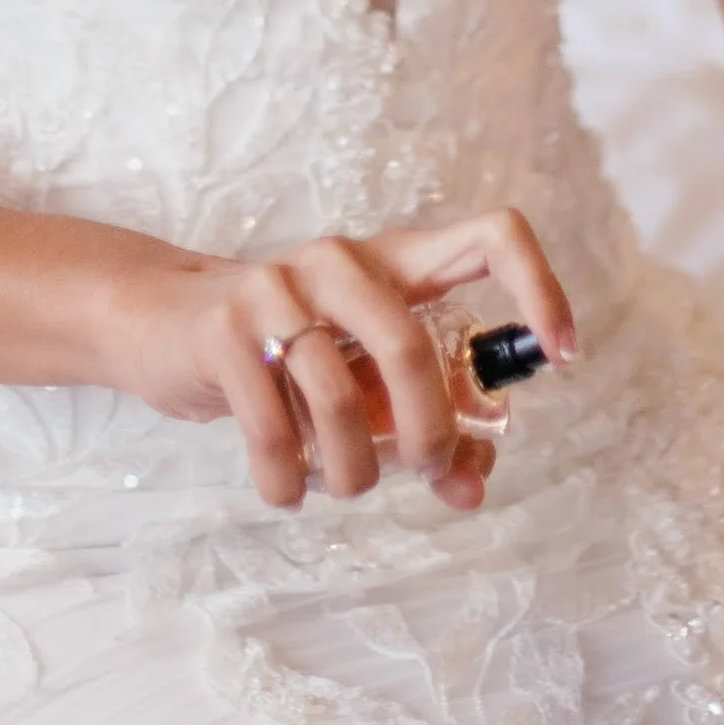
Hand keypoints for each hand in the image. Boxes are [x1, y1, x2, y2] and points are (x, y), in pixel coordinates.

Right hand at [105, 207, 576, 512]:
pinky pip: (274, 431)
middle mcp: (341, 260)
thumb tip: (472, 486)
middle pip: (409, 346)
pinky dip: (288, 481)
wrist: (163, 323)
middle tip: (427, 471)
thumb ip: (423, 425)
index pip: (493, 236)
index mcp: (394, 260)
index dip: (539, 290)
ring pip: (340, 400)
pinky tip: (288, 488)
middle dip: (428, 431)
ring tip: (341, 483)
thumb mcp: (361, 379)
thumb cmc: (285, 355)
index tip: (561, 355)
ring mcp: (276, 288)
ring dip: (352, 470)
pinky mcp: (224, 332)